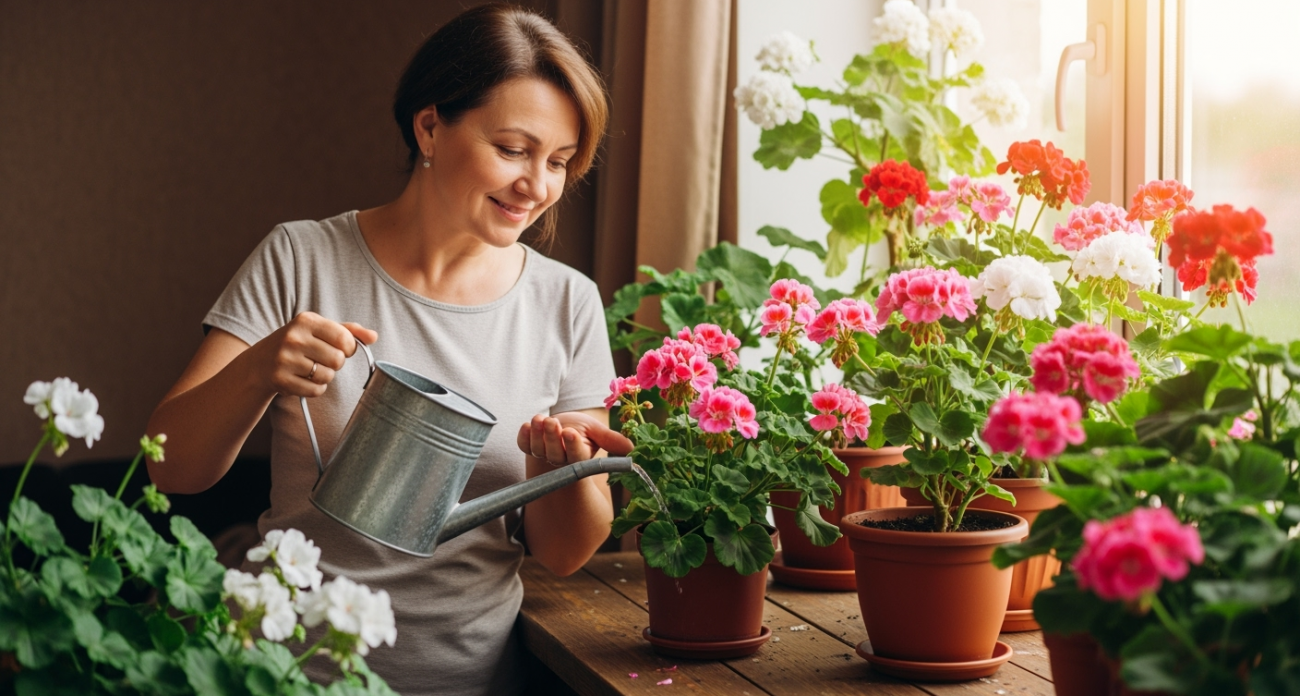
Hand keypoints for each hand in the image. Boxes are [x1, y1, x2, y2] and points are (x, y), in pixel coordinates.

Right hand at [254, 312, 377, 397]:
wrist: (259, 364)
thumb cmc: (297, 344)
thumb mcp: (319, 330)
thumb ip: (348, 330)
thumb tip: (374, 336)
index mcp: (306, 320)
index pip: (344, 338)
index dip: (347, 348)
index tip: (338, 348)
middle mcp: (294, 338)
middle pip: (338, 360)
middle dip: (335, 363)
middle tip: (321, 360)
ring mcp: (285, 359)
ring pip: (328, 376)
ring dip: (324, 376)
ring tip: (310, 369)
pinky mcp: (281, 380)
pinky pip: (316, 391)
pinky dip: (315, 388)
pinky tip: (302, 379)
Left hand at [516, 411, 633, 465]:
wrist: (563, 426)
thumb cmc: (583, 429)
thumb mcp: (598, 432)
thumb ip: (612, 441)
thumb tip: (633, 448)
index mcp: (579, 458)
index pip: (576, 456)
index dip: (573, 445)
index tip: (570, 432)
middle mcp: (560, 460)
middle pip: (555, 454)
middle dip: (552, 437)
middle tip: (552, 422)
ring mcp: (543, 454)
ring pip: (538, 449)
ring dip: (537, 434)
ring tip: (539, 418)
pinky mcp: (529, 447)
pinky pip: (524, 445)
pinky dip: (523, 436)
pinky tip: (526, 425)